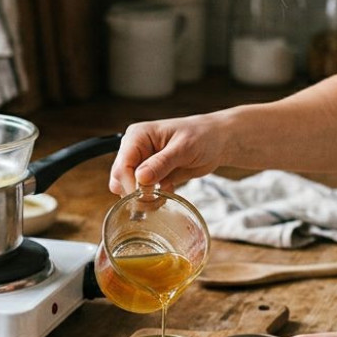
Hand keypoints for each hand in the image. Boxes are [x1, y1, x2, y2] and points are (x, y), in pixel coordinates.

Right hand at [108, 113, 231, 194]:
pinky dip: (152, 199)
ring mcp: (141, 163)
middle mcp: (134, 149)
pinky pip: (141, 193)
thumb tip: (140, 177)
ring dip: (142, 198)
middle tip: (156, 200)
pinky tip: (168, 191)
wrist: (216, 142)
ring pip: (127, 188)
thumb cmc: (202, 136)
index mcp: (138, 136)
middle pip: (120, 178)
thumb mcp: (184, 148)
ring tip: (163, 196)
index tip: (146, 197)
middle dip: (135, 194)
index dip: (130, 184)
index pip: (122, 165)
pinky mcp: (149, 175)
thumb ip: (162, 163)